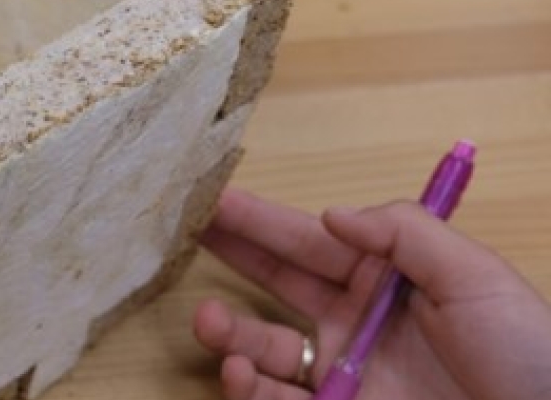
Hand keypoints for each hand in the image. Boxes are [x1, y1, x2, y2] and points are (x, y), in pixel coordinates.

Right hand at [192, 189, 550, 399]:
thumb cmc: (530, 357)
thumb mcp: (477, 278)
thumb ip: (405, 234)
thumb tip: (331, 214)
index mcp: (392, 279)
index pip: (313, 240)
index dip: (262, 219)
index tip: (213, 197)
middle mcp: (359, 322)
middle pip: (278, 283)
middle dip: (231, 258)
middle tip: (184, 233)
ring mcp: (346, 375)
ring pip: (266, 348)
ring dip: (229, 332)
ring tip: (209, 322)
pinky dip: (249, 390)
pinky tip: (240, 373)